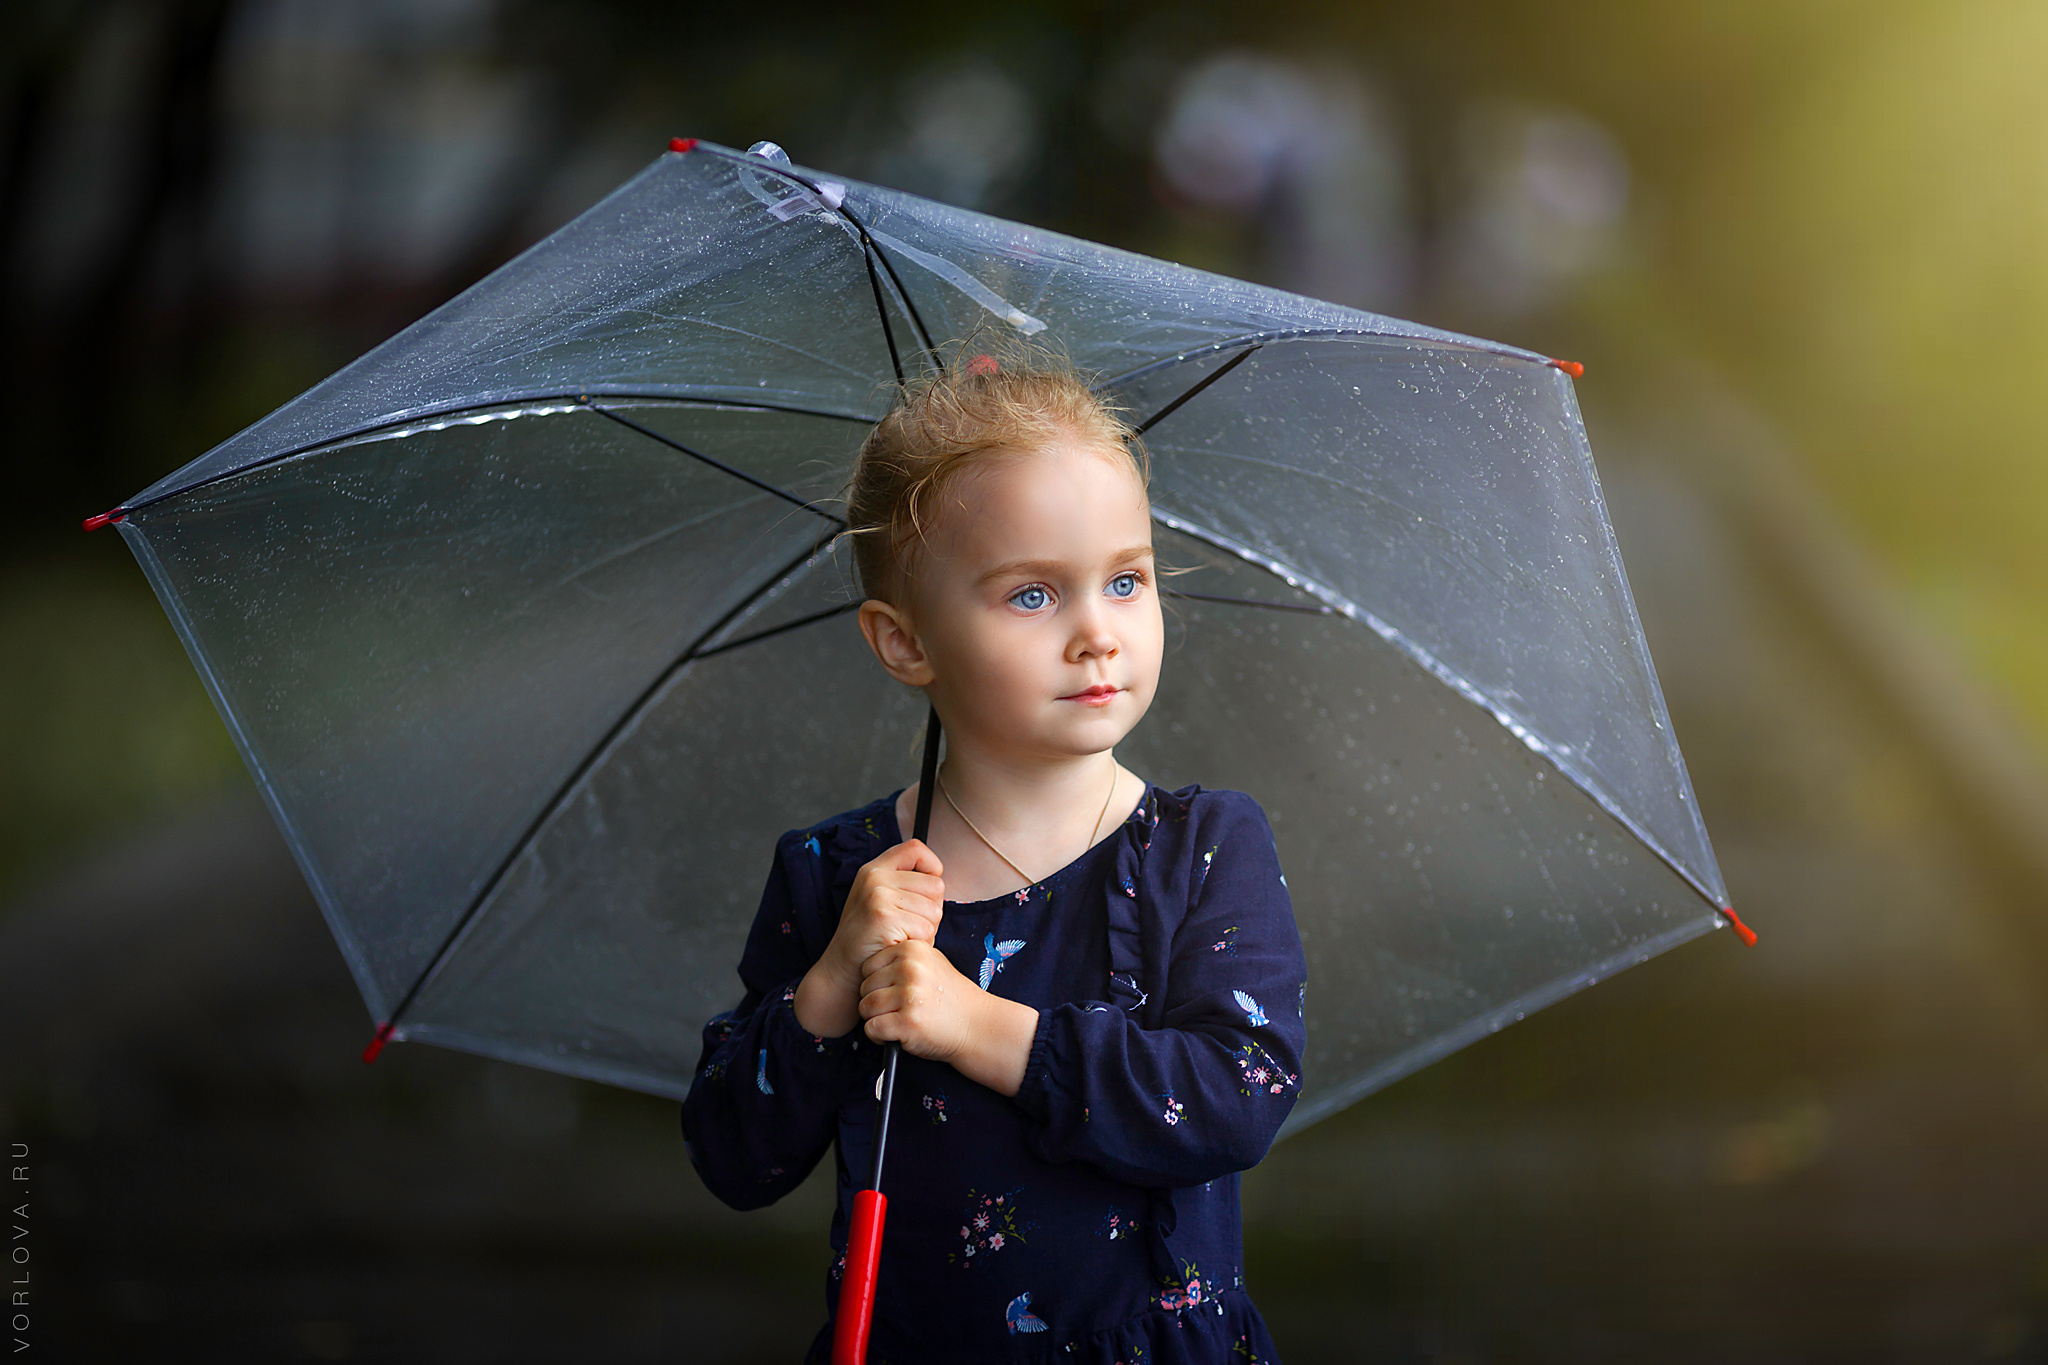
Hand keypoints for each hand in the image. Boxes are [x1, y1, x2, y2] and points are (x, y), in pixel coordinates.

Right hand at [793, 840, 942, 1036]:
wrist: (842, 972)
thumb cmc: (870, 940)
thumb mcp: (879, 901)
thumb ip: (904, 885)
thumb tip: (938, 877)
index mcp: (874, 869)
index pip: (916, 848)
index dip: (931, 867)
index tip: (923, 891)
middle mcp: (875, 876)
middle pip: (935, 885)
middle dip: (930, 910)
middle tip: (907, 926)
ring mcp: (878, 895)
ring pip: (935, 910)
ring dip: (926, 931)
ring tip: (901, 937)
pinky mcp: (884, 917)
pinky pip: (926, 930)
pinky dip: (919, 944)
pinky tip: (898, 947)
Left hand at [859, 940, 1037, 1096]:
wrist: (977, 1025)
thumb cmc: (951, 998)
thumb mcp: (932, 963)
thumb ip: (904, 959)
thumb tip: (869, 965)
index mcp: (912, 950)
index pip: (868, 965)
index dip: (876, 983)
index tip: (892, 993)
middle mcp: (910, 969)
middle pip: (864, 987)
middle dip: (875, 1003)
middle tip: (896, 1011)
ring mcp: (909, 995)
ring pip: (865, 1007)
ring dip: (876, 1020)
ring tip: (896, 1022)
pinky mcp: (908, 1022)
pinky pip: (872, 1029)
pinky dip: (879, 1037)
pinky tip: (896, 1035)